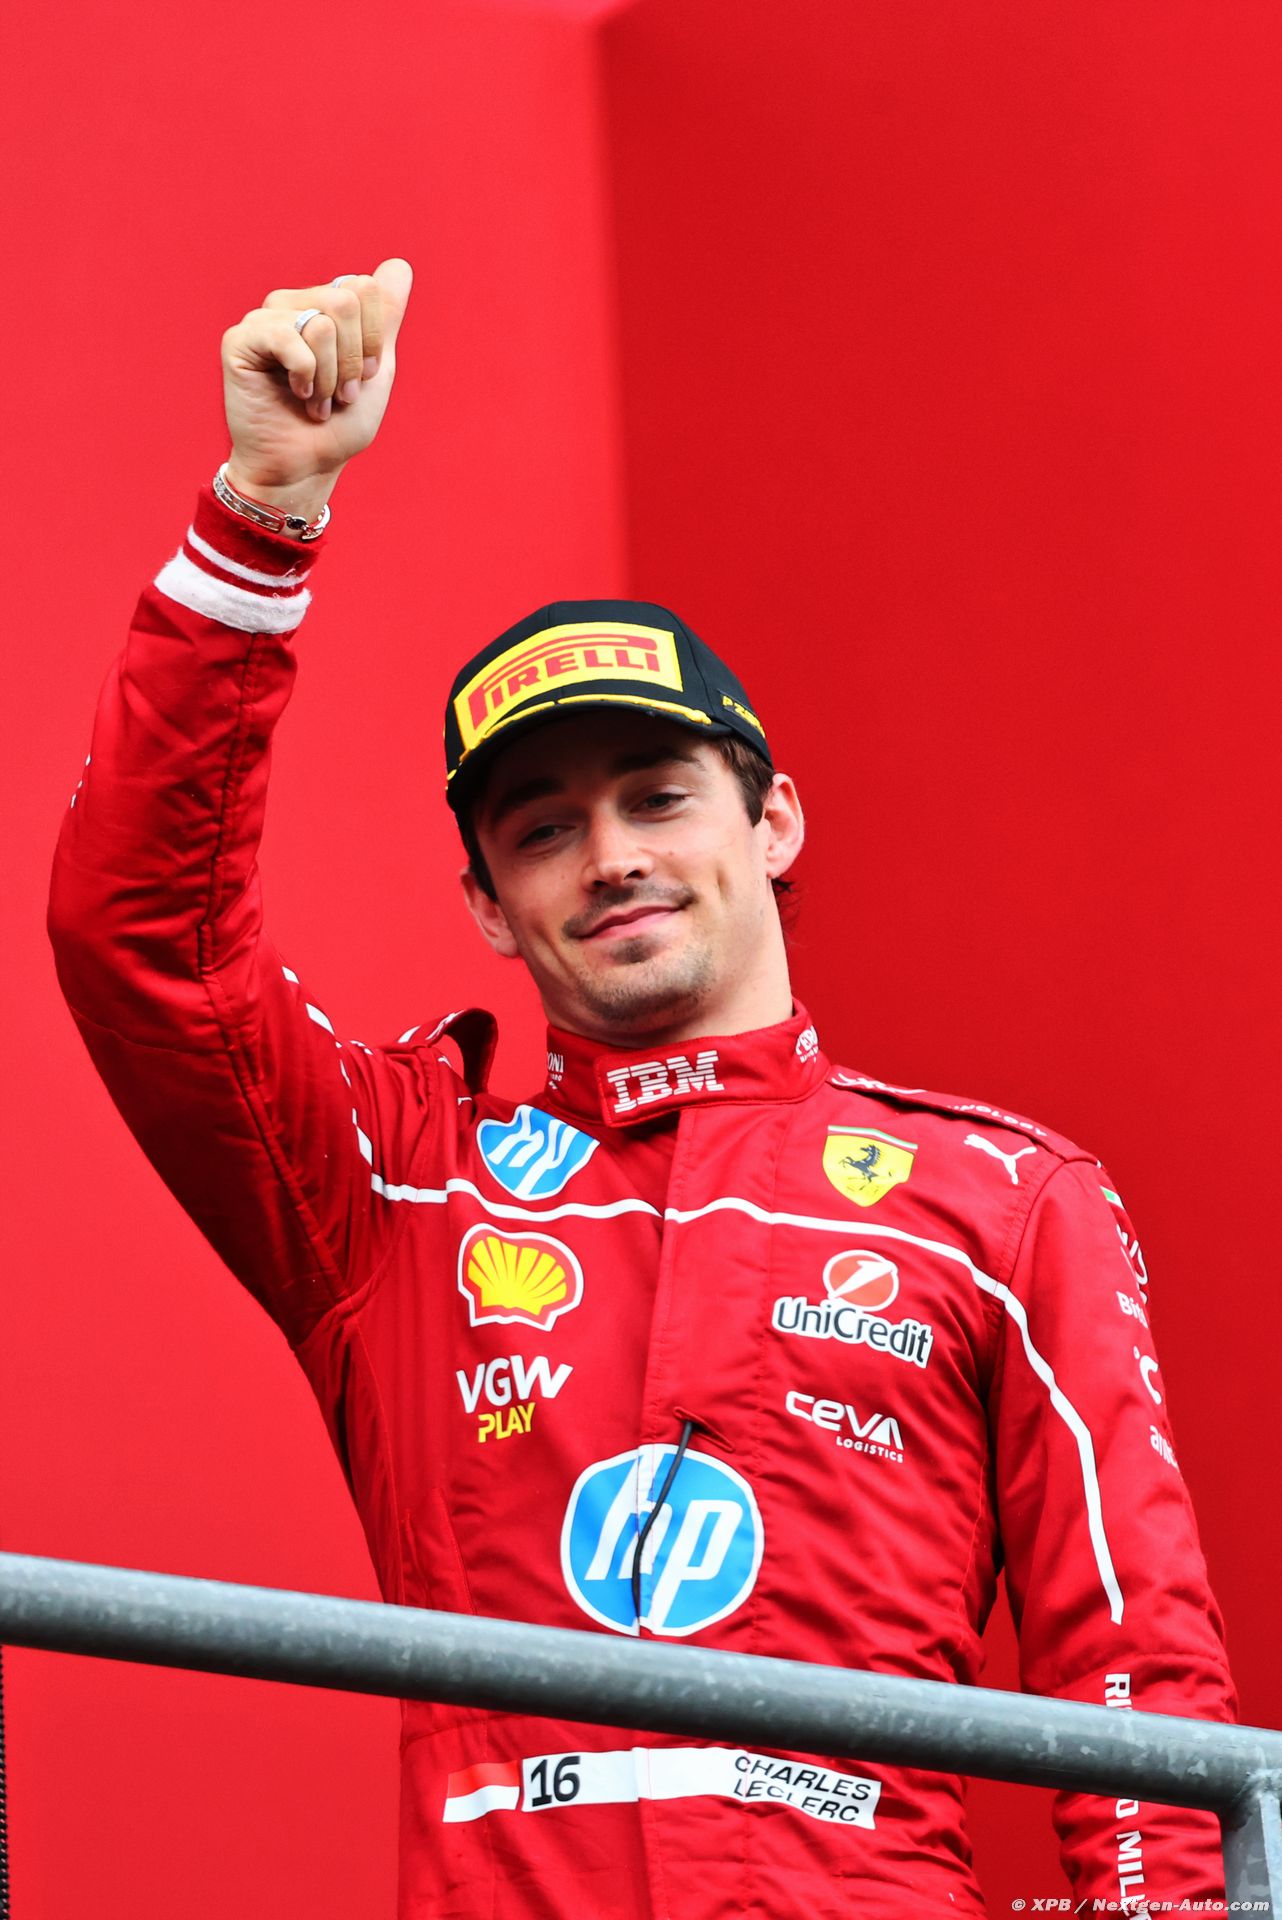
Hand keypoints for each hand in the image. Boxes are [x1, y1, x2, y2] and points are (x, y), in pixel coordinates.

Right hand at [221, 258, 412, 505]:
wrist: (305, 466)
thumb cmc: (338, 426)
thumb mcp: (374, 370)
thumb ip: (385, 317)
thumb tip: (399, 265)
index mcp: (322, 307)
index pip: (364, 288)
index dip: (371, 341)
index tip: (361, 378)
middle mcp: (292, 304)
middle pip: (345, 301)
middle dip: (351, 361)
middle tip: (338, 394)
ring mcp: (263, 319)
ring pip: (322, 323)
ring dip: (329, 377)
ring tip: (316, 401)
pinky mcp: (239, 340)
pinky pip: (289, 338)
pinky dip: (305, 376)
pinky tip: (295, 395)